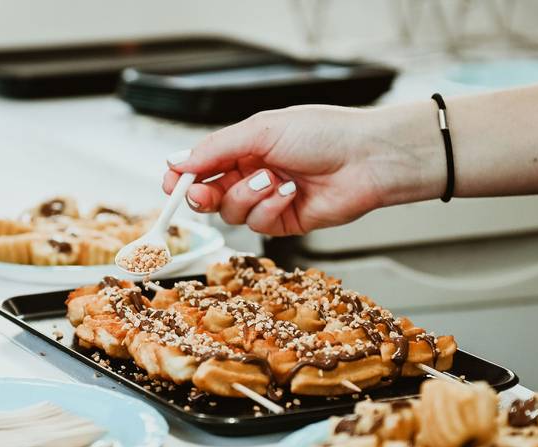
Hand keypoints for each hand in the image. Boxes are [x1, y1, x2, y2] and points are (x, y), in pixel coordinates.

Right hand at [162, 104, 445, 235]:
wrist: (366, 158)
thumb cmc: (323, 133)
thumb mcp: (261, 130)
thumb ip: (216, 149)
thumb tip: (176, 162)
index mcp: (245, 147)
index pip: (201, 166)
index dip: (182, 177)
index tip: (171, 183)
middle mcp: (253, 174)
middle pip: (209, 195)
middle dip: (203, 195)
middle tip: (204, 192)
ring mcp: (268, 200)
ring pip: (232, 212)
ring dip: (247, 196)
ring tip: (272, 178)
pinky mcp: (285, 222)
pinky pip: (260, 224)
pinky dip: (270, 207)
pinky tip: (290, 192)